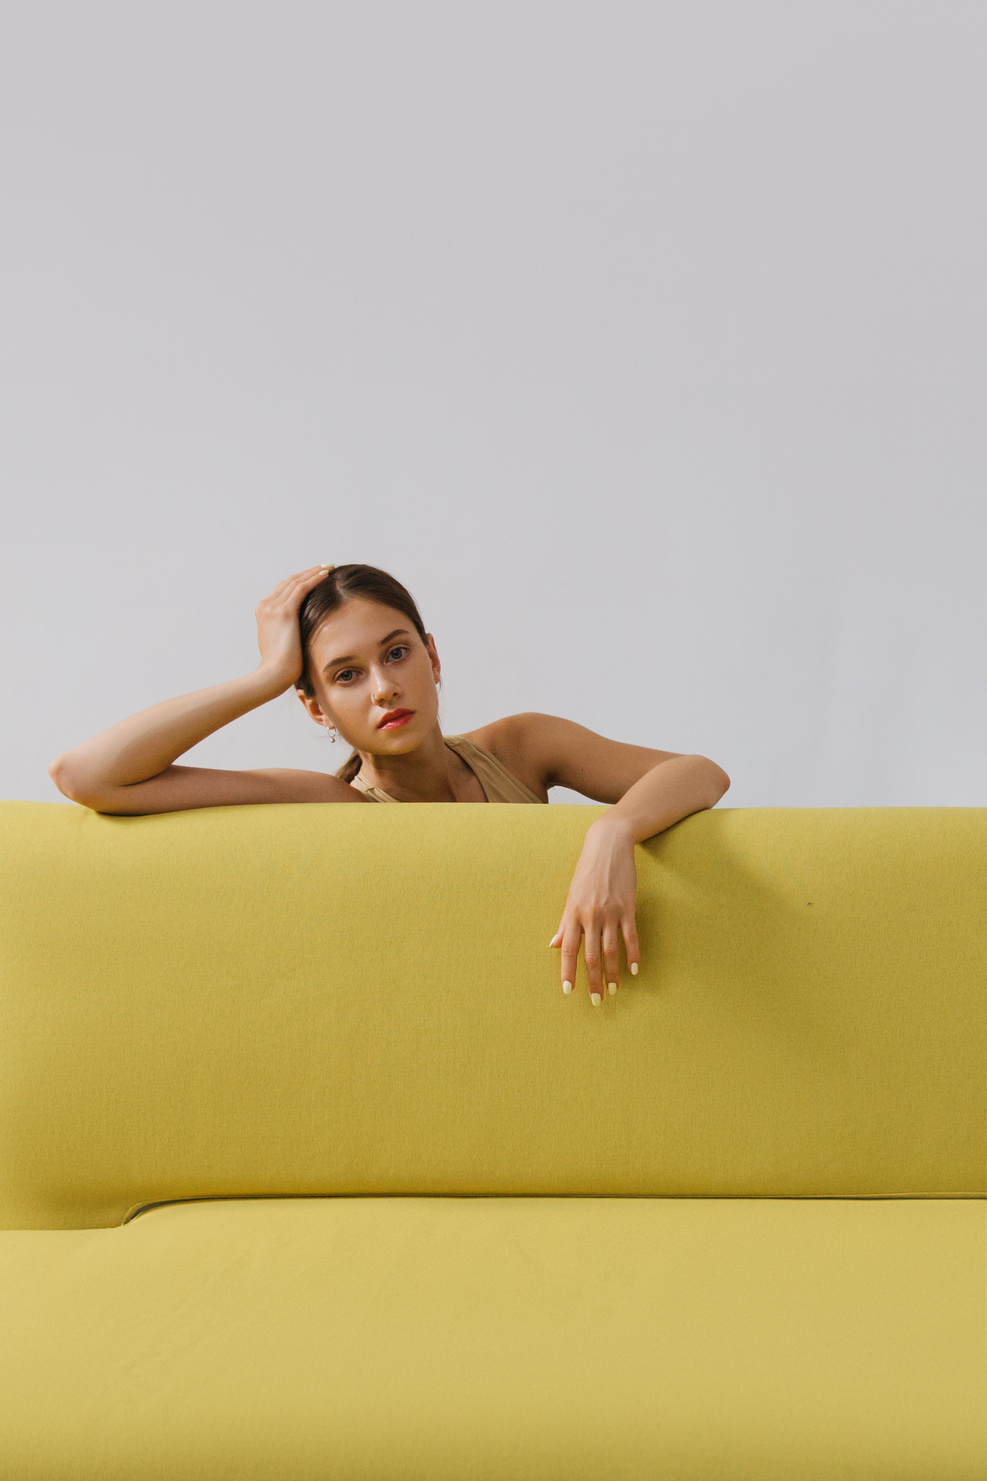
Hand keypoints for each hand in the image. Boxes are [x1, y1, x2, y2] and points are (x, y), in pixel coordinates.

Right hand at [254, 566, 330, 687]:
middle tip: (325, 567)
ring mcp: (273, 607)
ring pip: (296, 582)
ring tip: (329, 567)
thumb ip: (285, 633)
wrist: (273, 674)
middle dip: (308, 573)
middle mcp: (266, 606)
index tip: (315, 576)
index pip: (283, 589)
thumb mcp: (280, 644)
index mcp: (263, 612)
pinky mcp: (284, 611)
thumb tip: (297, 634)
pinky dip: (315, 579)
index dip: (300, 580)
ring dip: (314, 572)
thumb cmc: (280, 667)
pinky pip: (302, 588)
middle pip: (289, 581)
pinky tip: (327, 575)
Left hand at [550, 816, 640, 1004]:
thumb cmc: (586, 871)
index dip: (568, 971)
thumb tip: (554, 945)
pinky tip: (633, 970)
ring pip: (611, 950)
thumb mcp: (571, 896)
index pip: (569, 949)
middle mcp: (590, 915)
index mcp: (573, 913)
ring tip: (614, 990)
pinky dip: (633, 955)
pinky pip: (631, 937)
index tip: (568, 990)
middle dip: (594, 980)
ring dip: (613, 973)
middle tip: (597, 1001)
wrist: (608, 846)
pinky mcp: (628, 908)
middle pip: (591, 955)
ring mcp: (610, 912)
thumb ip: (564, 922)